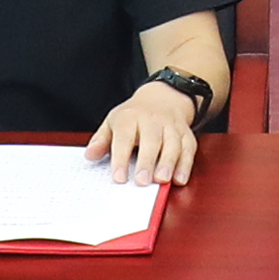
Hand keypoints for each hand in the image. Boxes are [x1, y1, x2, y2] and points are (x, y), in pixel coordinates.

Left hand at [87, 79, 203, 184]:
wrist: (162, 98)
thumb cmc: (134, 116)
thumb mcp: (113, 122)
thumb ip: (102, 140)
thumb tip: (90, 155)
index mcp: (129, 117)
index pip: (124, 137)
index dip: (121, 158)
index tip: (119, 177)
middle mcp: (152, 120)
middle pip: (151, 140)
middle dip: (147, 161)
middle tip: (142, 181)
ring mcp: (171, 126)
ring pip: (172, 143)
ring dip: (168, 162)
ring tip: (162, 180)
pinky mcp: (185, 133)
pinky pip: (188, 148)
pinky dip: (185, 164)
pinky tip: (179, 179)